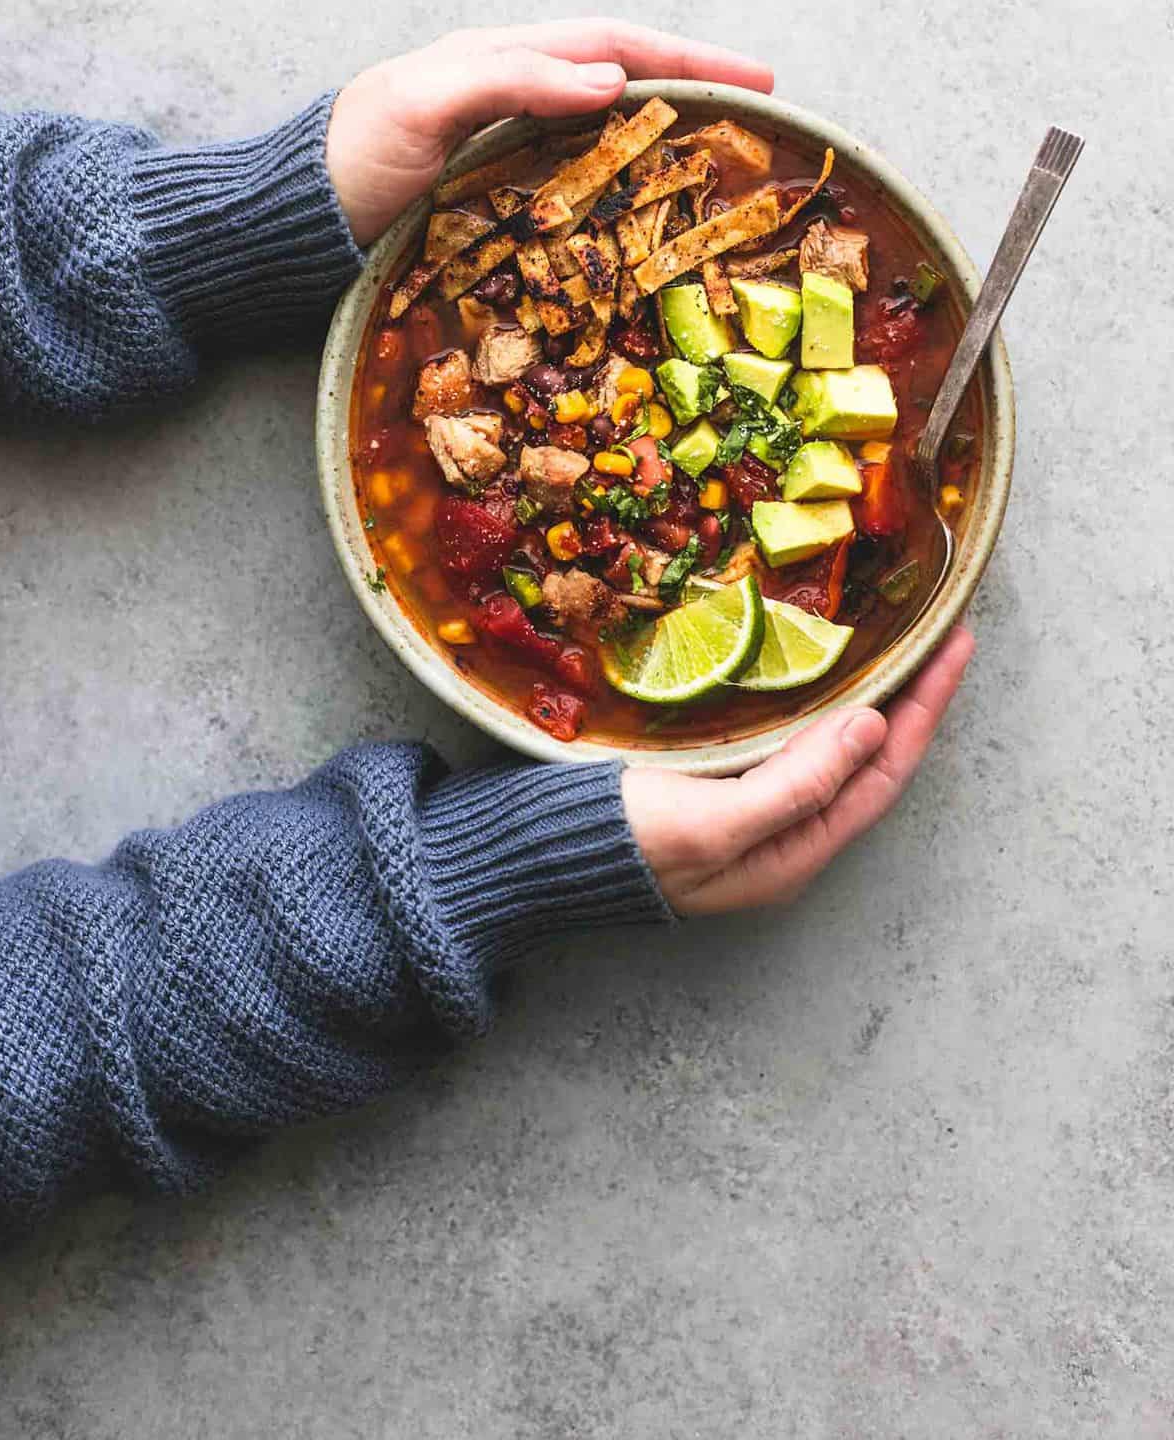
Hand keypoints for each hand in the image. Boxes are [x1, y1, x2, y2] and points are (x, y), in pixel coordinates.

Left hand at [325, 19, 773, 245]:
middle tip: (762, 110)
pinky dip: (621, 187)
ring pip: (605, 131)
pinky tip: (647, 213)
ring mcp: (505, 147)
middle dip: (693, 89)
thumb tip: (610, 79)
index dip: (686, 57)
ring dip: (666, 137)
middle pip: (621, 79)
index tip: (754, 75)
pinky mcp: (494, 197)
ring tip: (723, 156)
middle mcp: (511, 96)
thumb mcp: (422, 104)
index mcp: (497, 59)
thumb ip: (509, 80)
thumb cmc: (346, 157)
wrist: (291, 223)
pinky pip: (576, 182)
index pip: (612, 43)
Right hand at [622, 626, 974, 915]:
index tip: (955, 648)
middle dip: (910, 702)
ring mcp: (750, 811)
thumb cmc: (623, 843)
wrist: (538, 856)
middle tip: (939, 636)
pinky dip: (819, 702)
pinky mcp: (718, 785)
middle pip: (868, 763)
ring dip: (870, 699)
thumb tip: (873, 727)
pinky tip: (821, 673)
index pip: (884, 776)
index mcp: (793, 853)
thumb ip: (796, 782)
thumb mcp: (714, 822)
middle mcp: (783, 836)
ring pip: (832, 751)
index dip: (926, 711)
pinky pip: (792, 741)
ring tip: (899, 648)